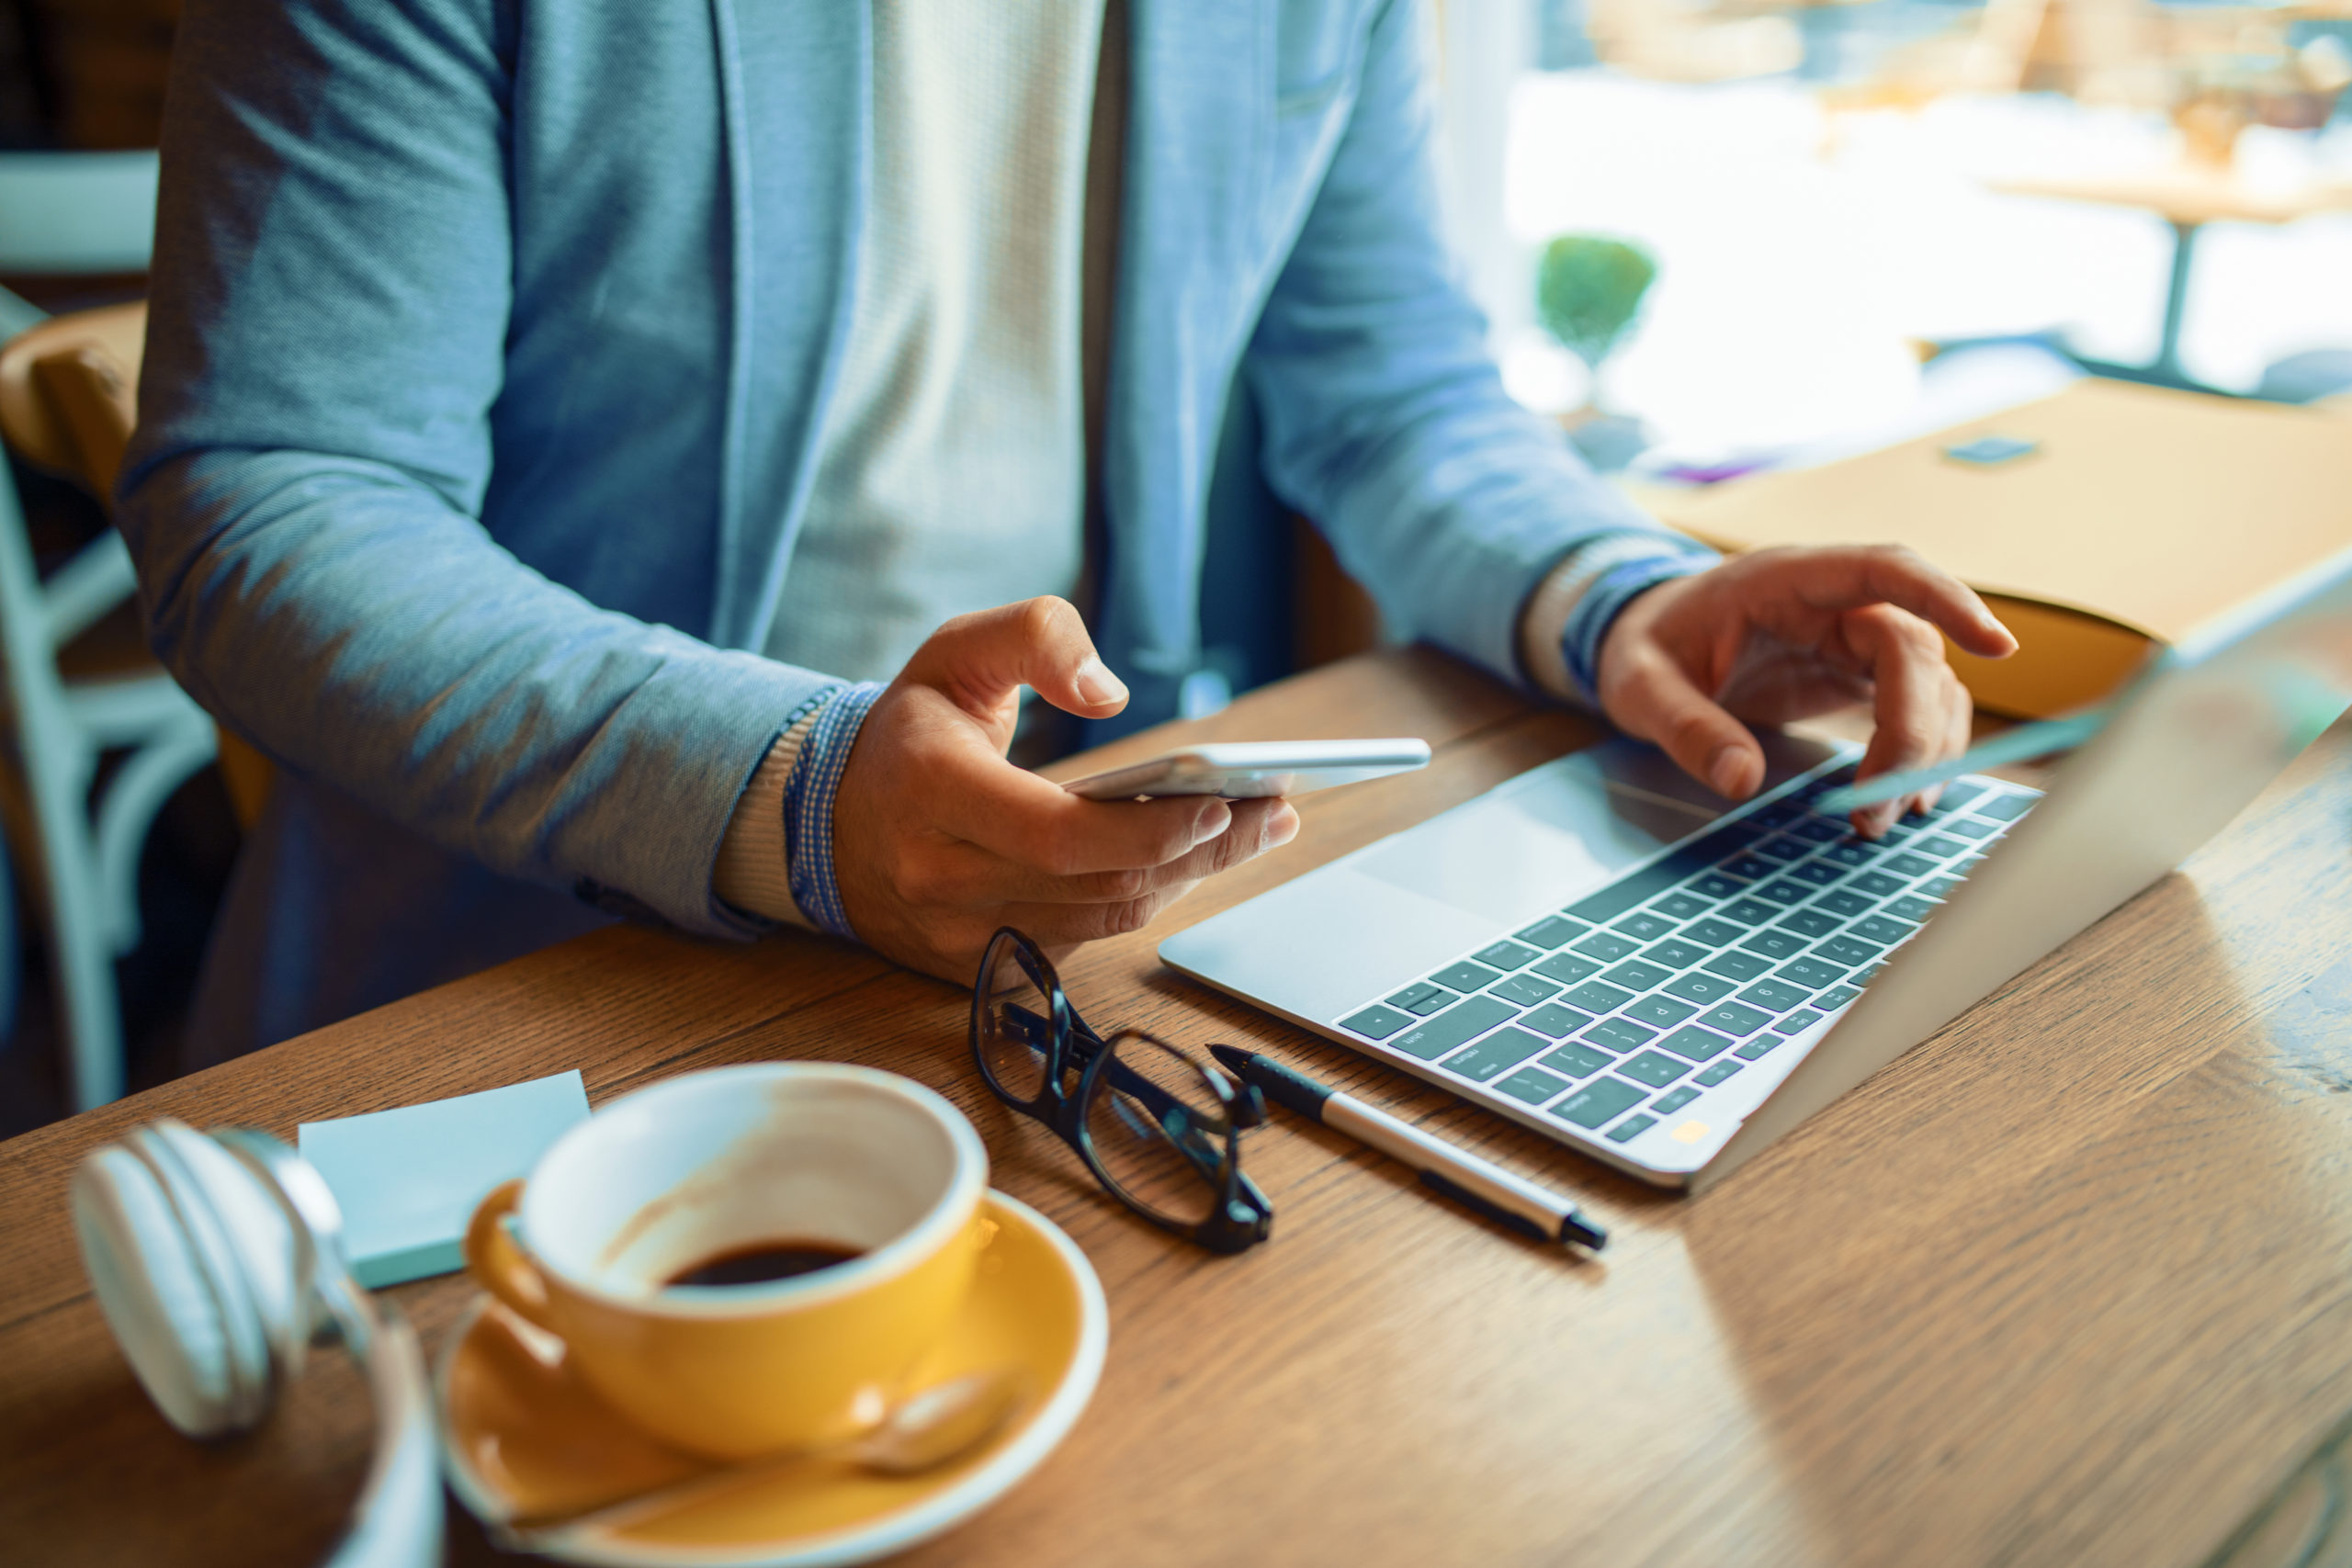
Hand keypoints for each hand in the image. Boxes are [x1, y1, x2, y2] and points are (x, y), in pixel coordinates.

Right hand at [832, 598, 1299, 982]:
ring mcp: (957, 932)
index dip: (1148, 828)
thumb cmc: (913, 728)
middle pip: (1099, 883)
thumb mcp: (957, 649)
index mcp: (930, 790)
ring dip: (1188, 877)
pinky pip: (1085, 939)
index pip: (1057, 834)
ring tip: (1252, 828)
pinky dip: (1146, 898)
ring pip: (1103, 919)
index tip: (1221, 800)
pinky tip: (1192, 859)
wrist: (831, 818)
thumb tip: (1110, 689)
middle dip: (1201, 850)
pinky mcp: (978, 965)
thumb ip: (1036, 637)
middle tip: (1272, 811)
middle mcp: (939, 875)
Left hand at [1594, 545, 2017, 835]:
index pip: (1886, 570)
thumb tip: (1740, 780)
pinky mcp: (1856, 672)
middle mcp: (1833, 602)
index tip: (1999, 646)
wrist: (1643, 641)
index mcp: (1787, 579)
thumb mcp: (1640, 686)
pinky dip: (1916, 750)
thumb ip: (1686, 727)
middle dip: (1912, 732)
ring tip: (1877, 818)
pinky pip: (1914, 704)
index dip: (1947, 600)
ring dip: (1920, 752)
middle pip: (1915, 649)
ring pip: (1927, 683)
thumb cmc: (1644, 648)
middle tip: (1877, 809)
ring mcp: (1851, 637)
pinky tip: (1899, 797)